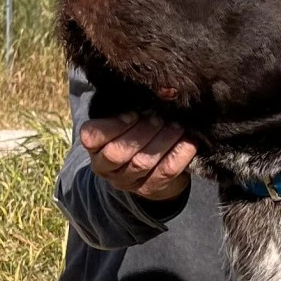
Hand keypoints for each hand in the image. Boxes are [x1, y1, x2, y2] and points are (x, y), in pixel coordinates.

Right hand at [80, 112, 196, 201]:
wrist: (148, 170)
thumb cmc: (131, 134)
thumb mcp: (122, 122)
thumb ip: (125, 110)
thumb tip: (151, 92)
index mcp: (94, 147)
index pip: (92, 137)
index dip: (113, 125)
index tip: (133, 114)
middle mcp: (106, 167)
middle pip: (118, 152)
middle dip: (141, 132)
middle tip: (158, 119)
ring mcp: (127, 181)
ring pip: (143, 162)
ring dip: (162, 141)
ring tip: (176, 126)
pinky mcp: (150, 188)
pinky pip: (166, 171)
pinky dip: (179, 154)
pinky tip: (188, 141)